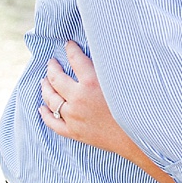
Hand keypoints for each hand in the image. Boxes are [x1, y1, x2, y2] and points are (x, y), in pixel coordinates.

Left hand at [39, 41, 135, 158]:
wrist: (140, 138)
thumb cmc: (139, 107)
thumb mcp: (127, 82)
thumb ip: (112, 68)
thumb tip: (104, 56)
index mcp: (92, 83)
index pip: (76, 59)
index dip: (71, 49)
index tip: (68, 44)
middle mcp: (78, 99)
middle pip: (56, 79)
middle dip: (52, 68)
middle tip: (51, 62)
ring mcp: (73, 116)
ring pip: (51, 99)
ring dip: (45, 88)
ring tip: (43, 81)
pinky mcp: (74, 132)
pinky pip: (53, 122)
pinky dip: (45, 114)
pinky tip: (41, 108)